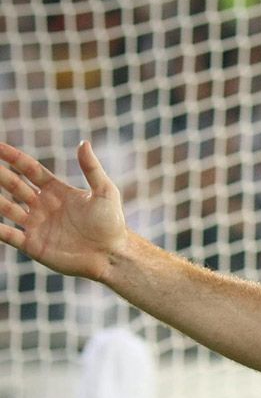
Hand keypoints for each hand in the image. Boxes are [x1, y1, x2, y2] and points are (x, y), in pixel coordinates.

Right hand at [0, 140, 128, 281]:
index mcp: (57, 191)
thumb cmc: (112, 224)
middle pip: (14, 185)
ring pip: (6, 208)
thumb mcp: (105, 192)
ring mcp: (36, 225)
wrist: (113, 255)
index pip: (30, 170)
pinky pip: (7, 235)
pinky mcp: (33, 245)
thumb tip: (84, 143)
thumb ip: (92, 169)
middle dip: (0, 174)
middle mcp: (43, 206)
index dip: (13, 157)